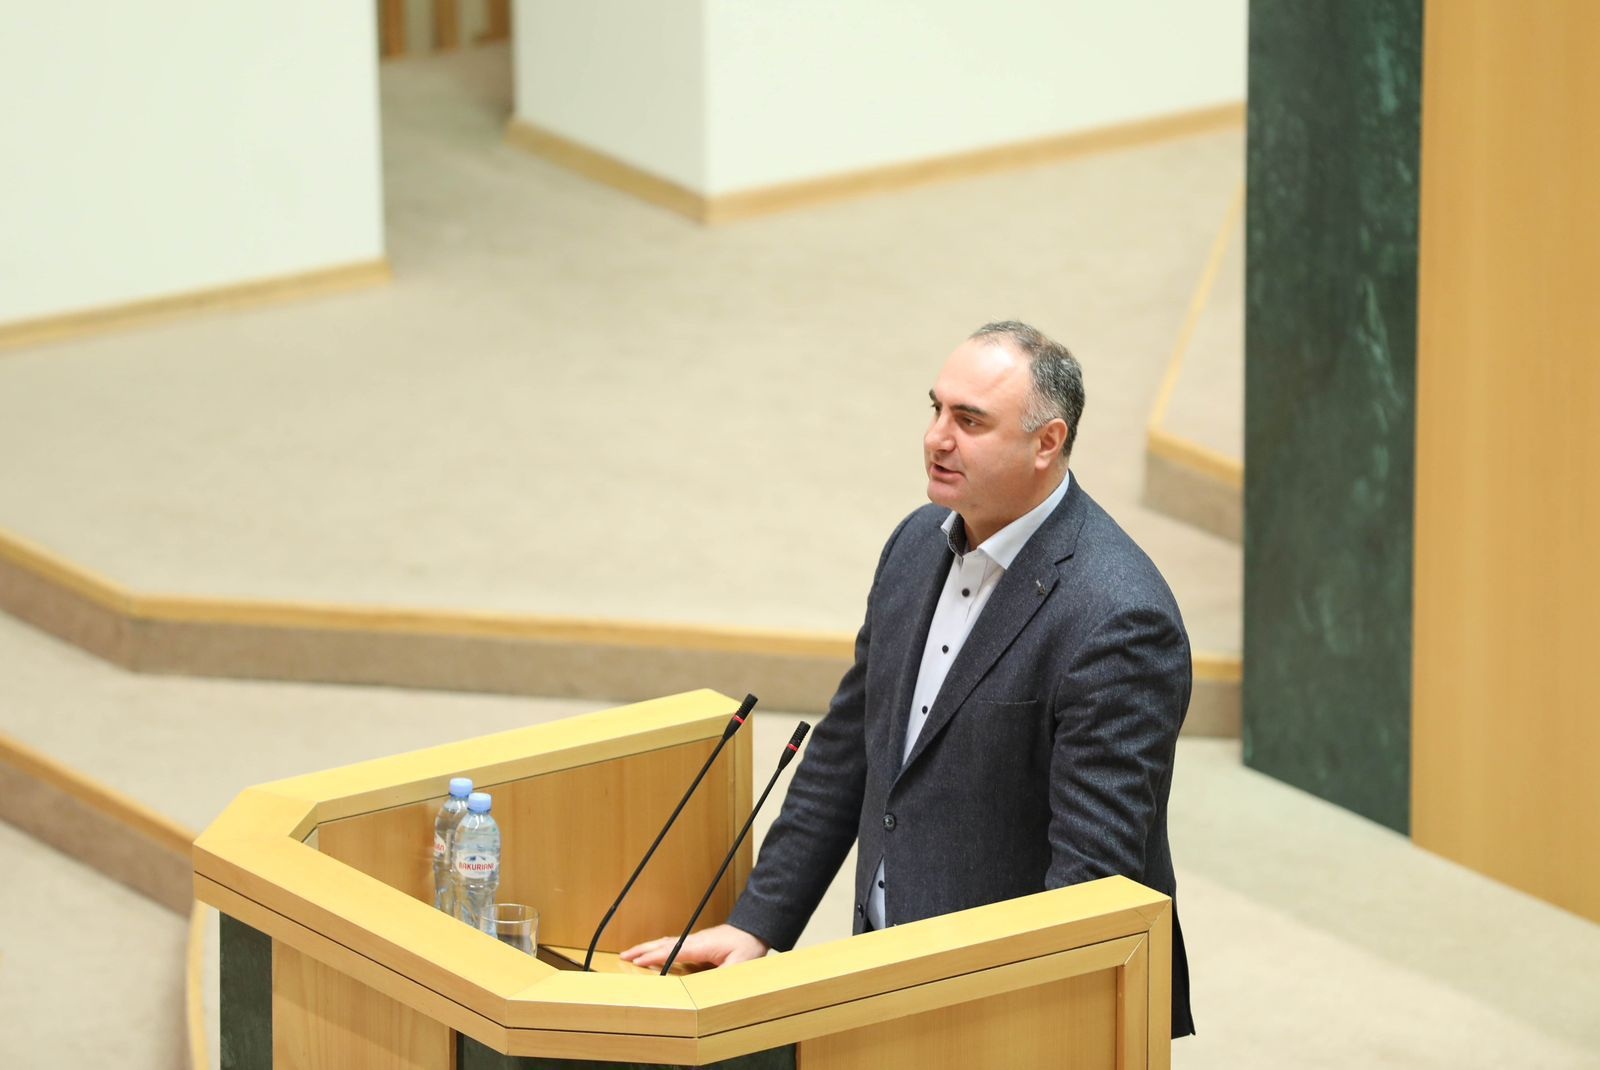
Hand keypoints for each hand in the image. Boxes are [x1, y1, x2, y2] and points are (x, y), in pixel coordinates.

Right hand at [619, 924, 769, 969]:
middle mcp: (694, 941)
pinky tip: (657, 954)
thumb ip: (722, 978)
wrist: (756, 928)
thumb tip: (705, 989)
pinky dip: (660, 948)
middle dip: (643, 949)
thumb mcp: (740, 966)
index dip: (653, 957)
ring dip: (649, 948)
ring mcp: (696, 940)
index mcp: (700, 946)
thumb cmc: (748, 946)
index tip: (636, 961)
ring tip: (633, 954)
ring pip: (667, 943)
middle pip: (664, 944)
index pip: (671, 952)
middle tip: (623, 955)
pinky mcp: (700, 943)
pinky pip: (674, 945)